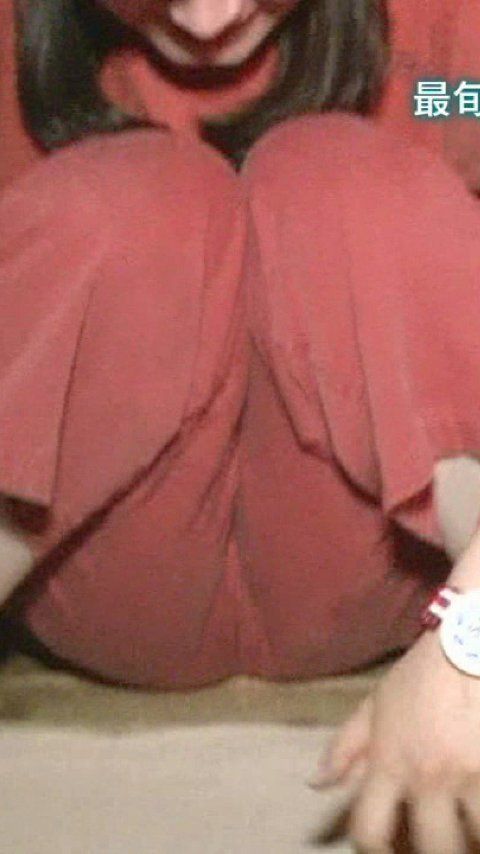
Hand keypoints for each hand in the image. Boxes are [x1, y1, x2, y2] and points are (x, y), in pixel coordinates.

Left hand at [311, 629, 479, 852]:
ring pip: (473, 841)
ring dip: (470, 838)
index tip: (385, 852)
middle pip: (432, 850)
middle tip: (437, 839)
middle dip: (434, 853)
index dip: (372, 852)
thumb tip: (315, 784)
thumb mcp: (374, 708)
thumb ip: (344, 750)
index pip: (369, 829)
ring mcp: (468, 777)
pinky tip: (479, 806)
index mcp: (389, 764)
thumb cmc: (419, 678)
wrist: (466, 647)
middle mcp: (427, 778)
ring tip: (466, 828)